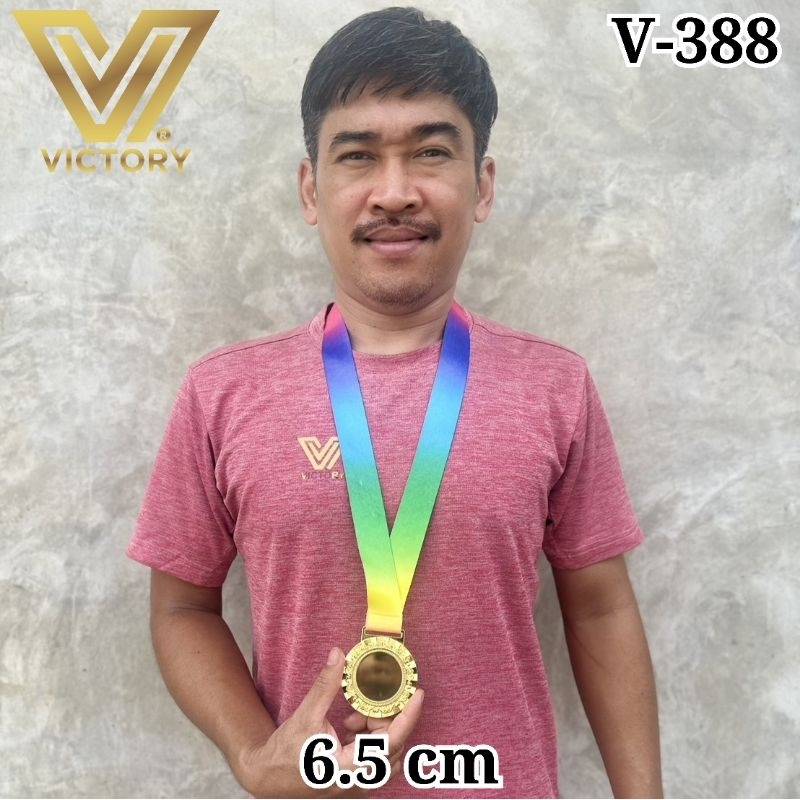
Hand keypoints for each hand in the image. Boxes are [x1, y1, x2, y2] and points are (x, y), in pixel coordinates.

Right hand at [236, 647, 423, 797]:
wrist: (267, 777)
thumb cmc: (284, 753)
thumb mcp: (305, 716)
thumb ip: (325, 686)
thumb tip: (338, 655)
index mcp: (350, 769)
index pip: (391, 741)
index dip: (408, 717)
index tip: (418, 694)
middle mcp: (359, 781)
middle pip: (392, 745)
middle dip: (386, 718)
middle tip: (374, 697)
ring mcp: (358, 782)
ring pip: (384, 750)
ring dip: (376, 727)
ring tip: (353, 714)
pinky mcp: (354, 778)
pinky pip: (374, 755)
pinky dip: (368, 735)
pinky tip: (349, 724)